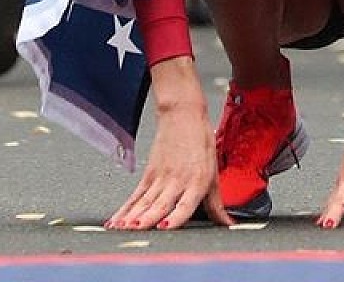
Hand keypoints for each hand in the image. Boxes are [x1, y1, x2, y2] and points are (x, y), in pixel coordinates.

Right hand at [105, 57, 231, 230]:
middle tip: (135, 229)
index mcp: (197, 181)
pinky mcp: (149, 173)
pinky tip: (117, 220)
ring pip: (145, 201)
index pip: (185, 204)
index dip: (175, 217)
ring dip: (132, 216)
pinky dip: (125, 208)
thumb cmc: (201, 141)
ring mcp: (161, 177)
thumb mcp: (214, 172)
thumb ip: (216, 203)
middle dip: (147, 219)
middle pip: (160, 204)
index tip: (164, 226)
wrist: (183, 114)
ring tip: (122, 228)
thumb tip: (226, 223)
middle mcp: (178, 180)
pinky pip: (136, 195)